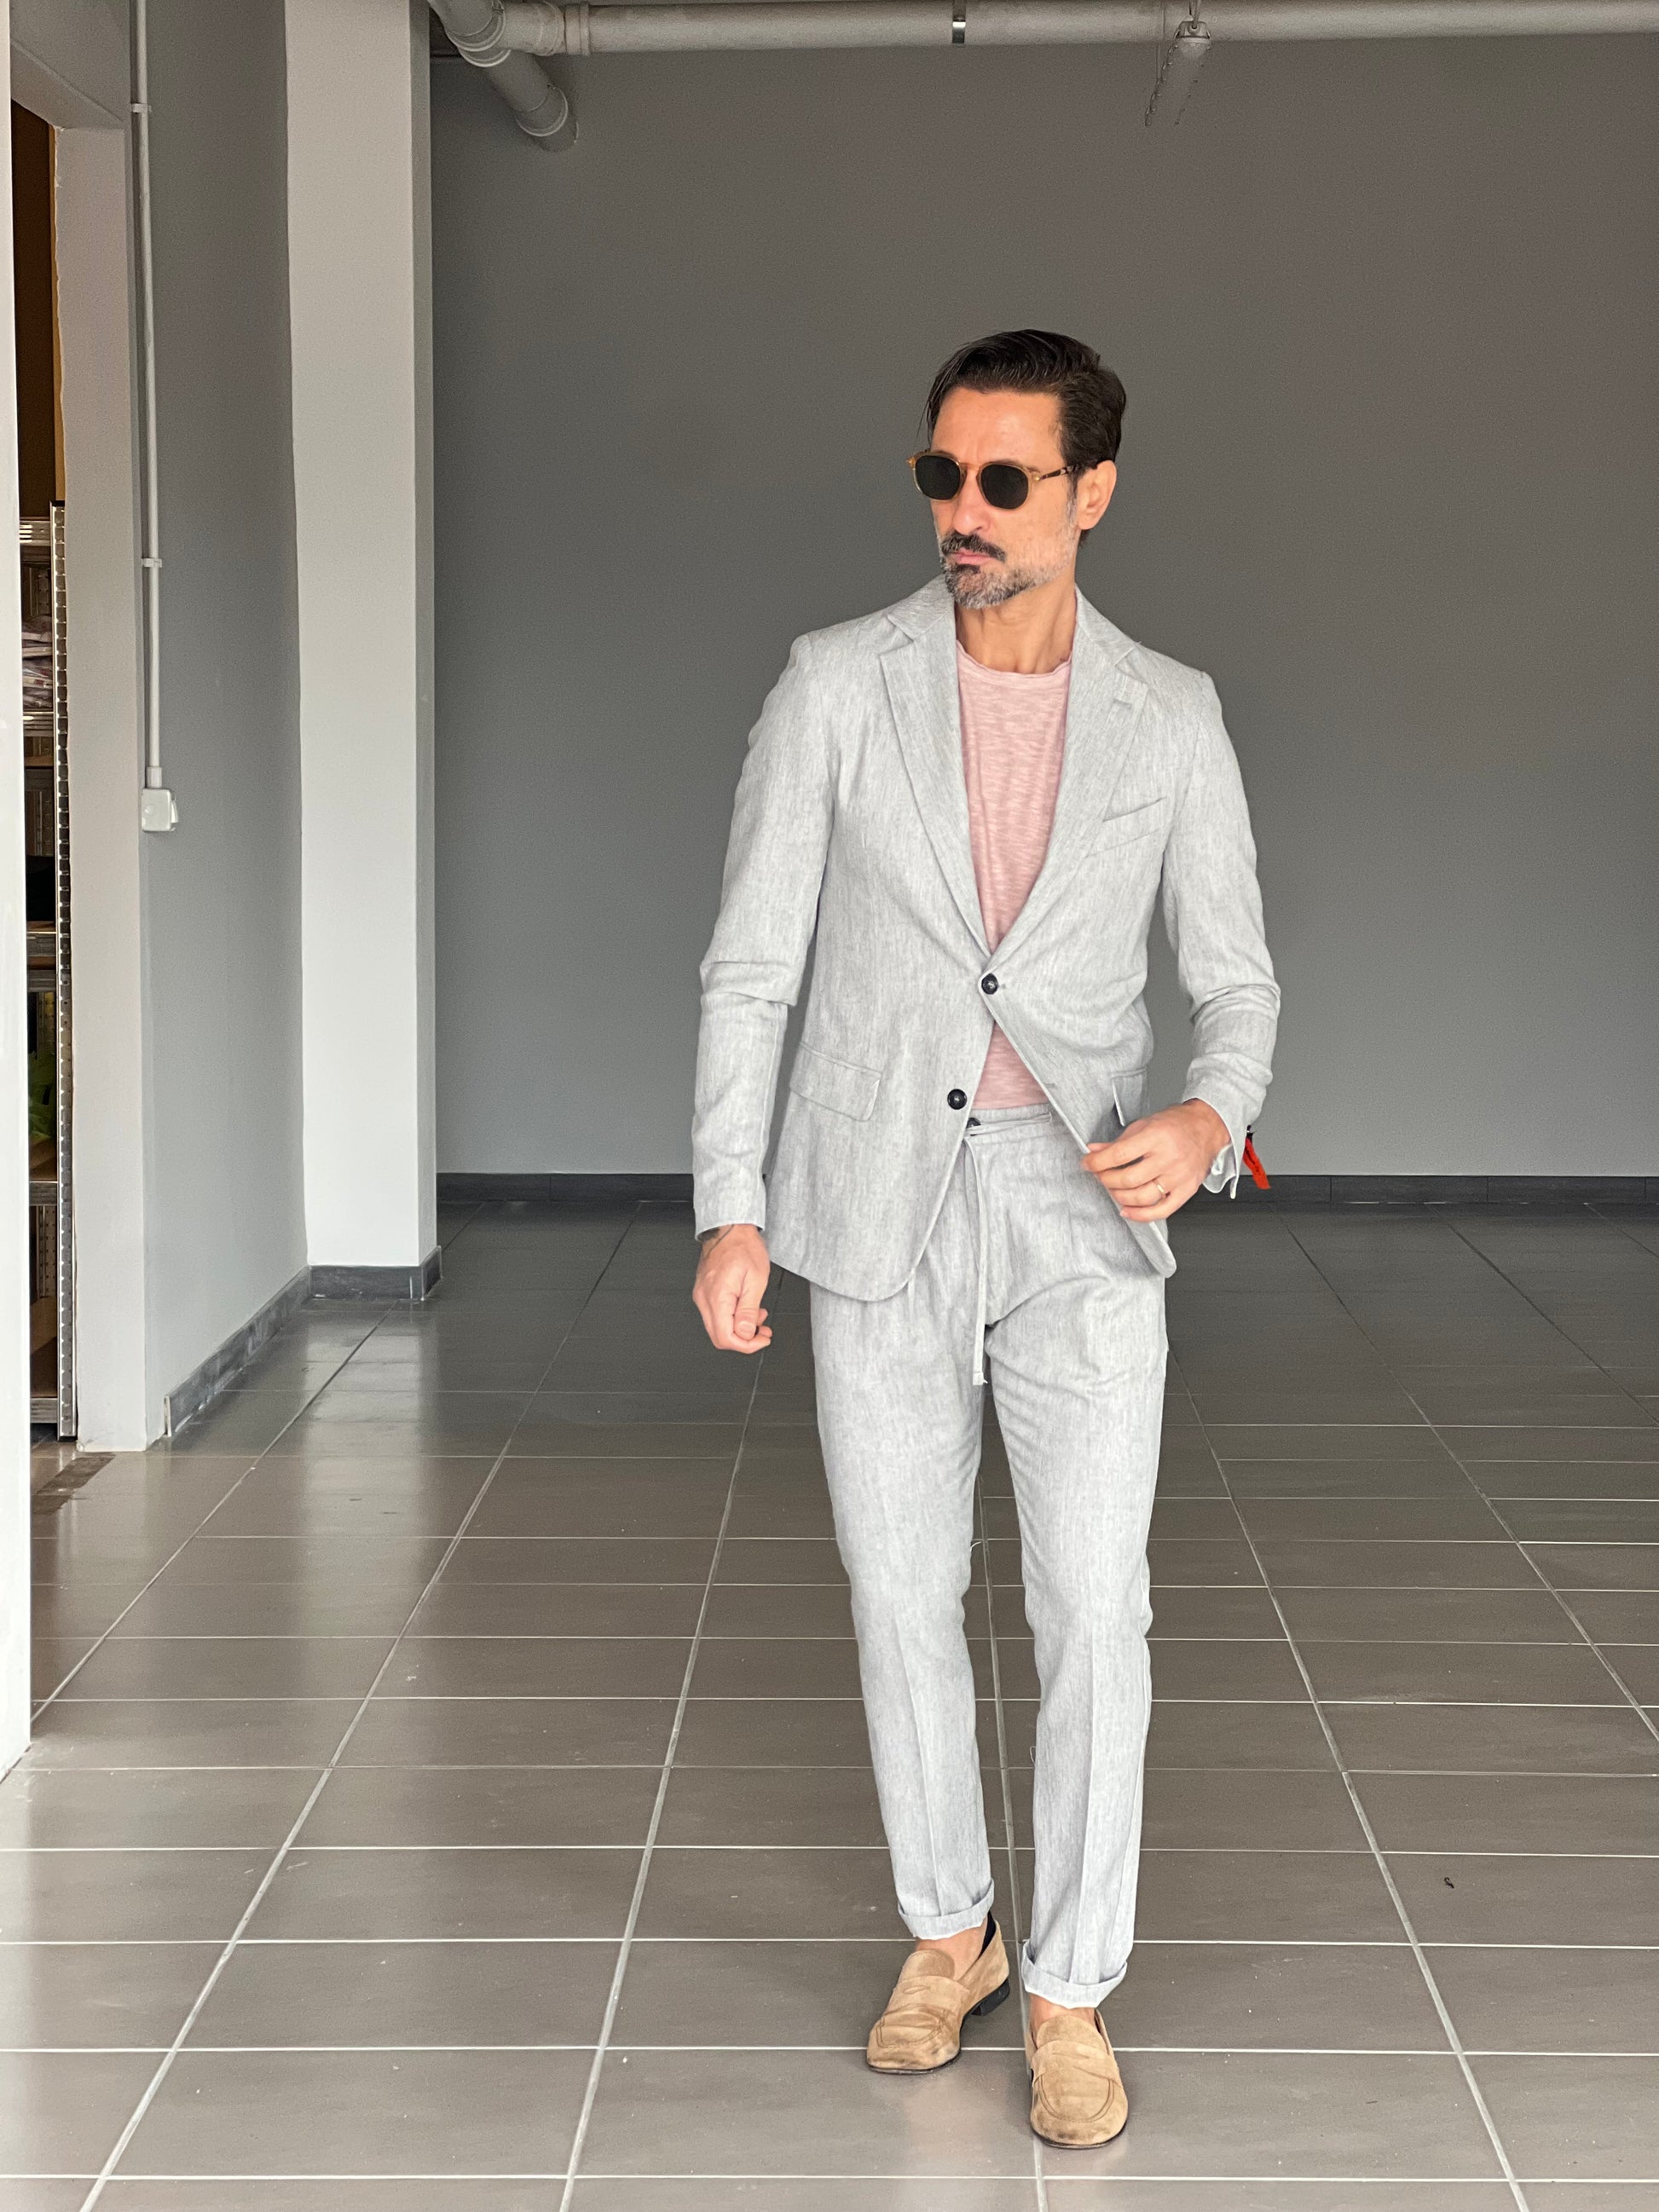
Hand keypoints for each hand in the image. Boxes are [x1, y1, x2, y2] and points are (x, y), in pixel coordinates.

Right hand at [692, 1224, 772, 1352]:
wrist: (730, 1229)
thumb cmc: (743, 1247)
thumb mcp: (756, 1280)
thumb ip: (749, 1311)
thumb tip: (745, 1333)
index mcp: (717, 1297)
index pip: (726, 1338)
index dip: (747, 1345)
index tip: (762, 1340)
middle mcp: (704, 1299)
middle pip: (719, 1337)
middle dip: (744, 1339)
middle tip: (763, 1332)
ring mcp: (702, 1296)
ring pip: (717, 1327)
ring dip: (739, 1329)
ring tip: (758, 1317)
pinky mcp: (704, 1292)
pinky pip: (716, 1315)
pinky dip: (732, 1318)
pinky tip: (746, 1309)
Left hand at [1081, 1100, 1229, 1222]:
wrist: (1206, 1127)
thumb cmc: (1176, 1124)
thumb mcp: (1144, 1124)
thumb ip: (1118, 1141)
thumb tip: (1094, 1151)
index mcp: (1156, 1136)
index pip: (1119, 1154)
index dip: (1097, 1162)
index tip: (1087, 1163)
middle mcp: (1169, 1157)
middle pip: (1128, 1179)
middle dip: (1107, 1180)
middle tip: (1100, 1175)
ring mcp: (1178, 1176)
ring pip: (1142, 1197)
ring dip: (1120, 1197)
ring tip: (1113, 1189)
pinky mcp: (1187, 1190)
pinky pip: (1162, 1211)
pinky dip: (1141, 1215)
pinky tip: (1127, 1210)